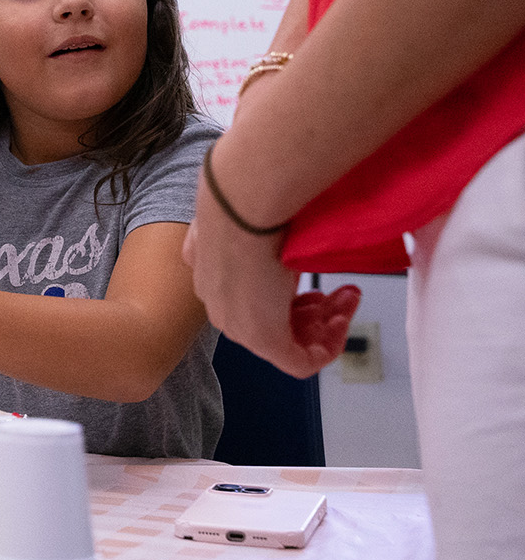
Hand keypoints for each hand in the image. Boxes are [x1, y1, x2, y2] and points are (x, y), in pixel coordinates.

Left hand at [184, 140, 359, 376]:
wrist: (243, 202)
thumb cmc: (250, 197)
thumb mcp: (253, 215)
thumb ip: (262, 228)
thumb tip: (288, 214)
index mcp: (212, 276)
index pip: (254, 300)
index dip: (293, 295)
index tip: (320, 281)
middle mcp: (219, 304)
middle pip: (272, 323)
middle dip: (313, 310)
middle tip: (341, 290)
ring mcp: (238, 324)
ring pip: (286, 341)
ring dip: (326, 323)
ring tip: (347, 296)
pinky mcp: (262, 339)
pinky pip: (300, 362)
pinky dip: (328, 345)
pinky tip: (344, 316)